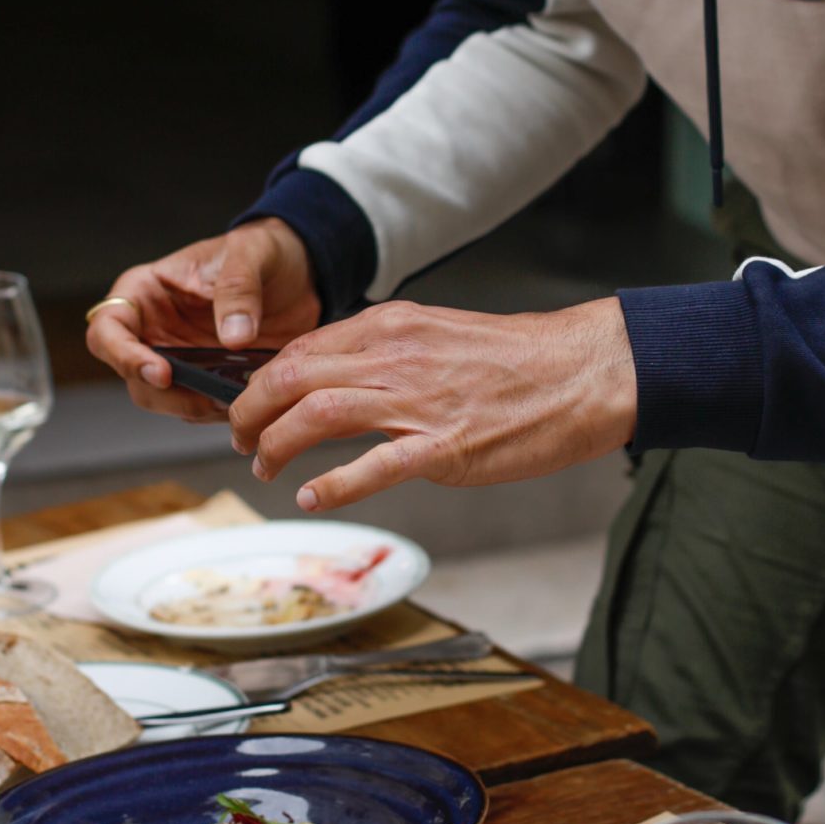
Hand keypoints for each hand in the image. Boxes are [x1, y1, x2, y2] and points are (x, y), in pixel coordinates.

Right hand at [86, 220, 321, 421]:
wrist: (300, 272)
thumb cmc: (262, 250)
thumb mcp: (251, 253)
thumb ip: (239, 288)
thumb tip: (234, 336)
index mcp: (145, 293)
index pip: (107, 331)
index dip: (125, 357)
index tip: (162, 373)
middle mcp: (154, 330)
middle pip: (133, 378)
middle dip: (166, 395)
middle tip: (208, 398)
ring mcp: (180, 358)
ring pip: (166, 400)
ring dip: (197, 407)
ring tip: (235, 400)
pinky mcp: (209, 378)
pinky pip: (202, 405)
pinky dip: (221, 409)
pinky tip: (249, 401)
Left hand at [226, 296, 638, 511]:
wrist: (583, 372)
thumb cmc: (520, 362)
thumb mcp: (440, 337)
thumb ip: (389, 355)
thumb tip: (343, 381)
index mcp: (393, 327)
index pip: (303, 349)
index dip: (264, 381)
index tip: (253, 405)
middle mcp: (396, 357)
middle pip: (293, 376)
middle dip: (251, 411)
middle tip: (241, 438)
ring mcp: (418, 401)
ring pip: (317, 413)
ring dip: (277, 444)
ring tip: (264, 466)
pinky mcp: (444, 445)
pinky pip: (372, 465)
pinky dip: (332, 484)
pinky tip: (312, 496)